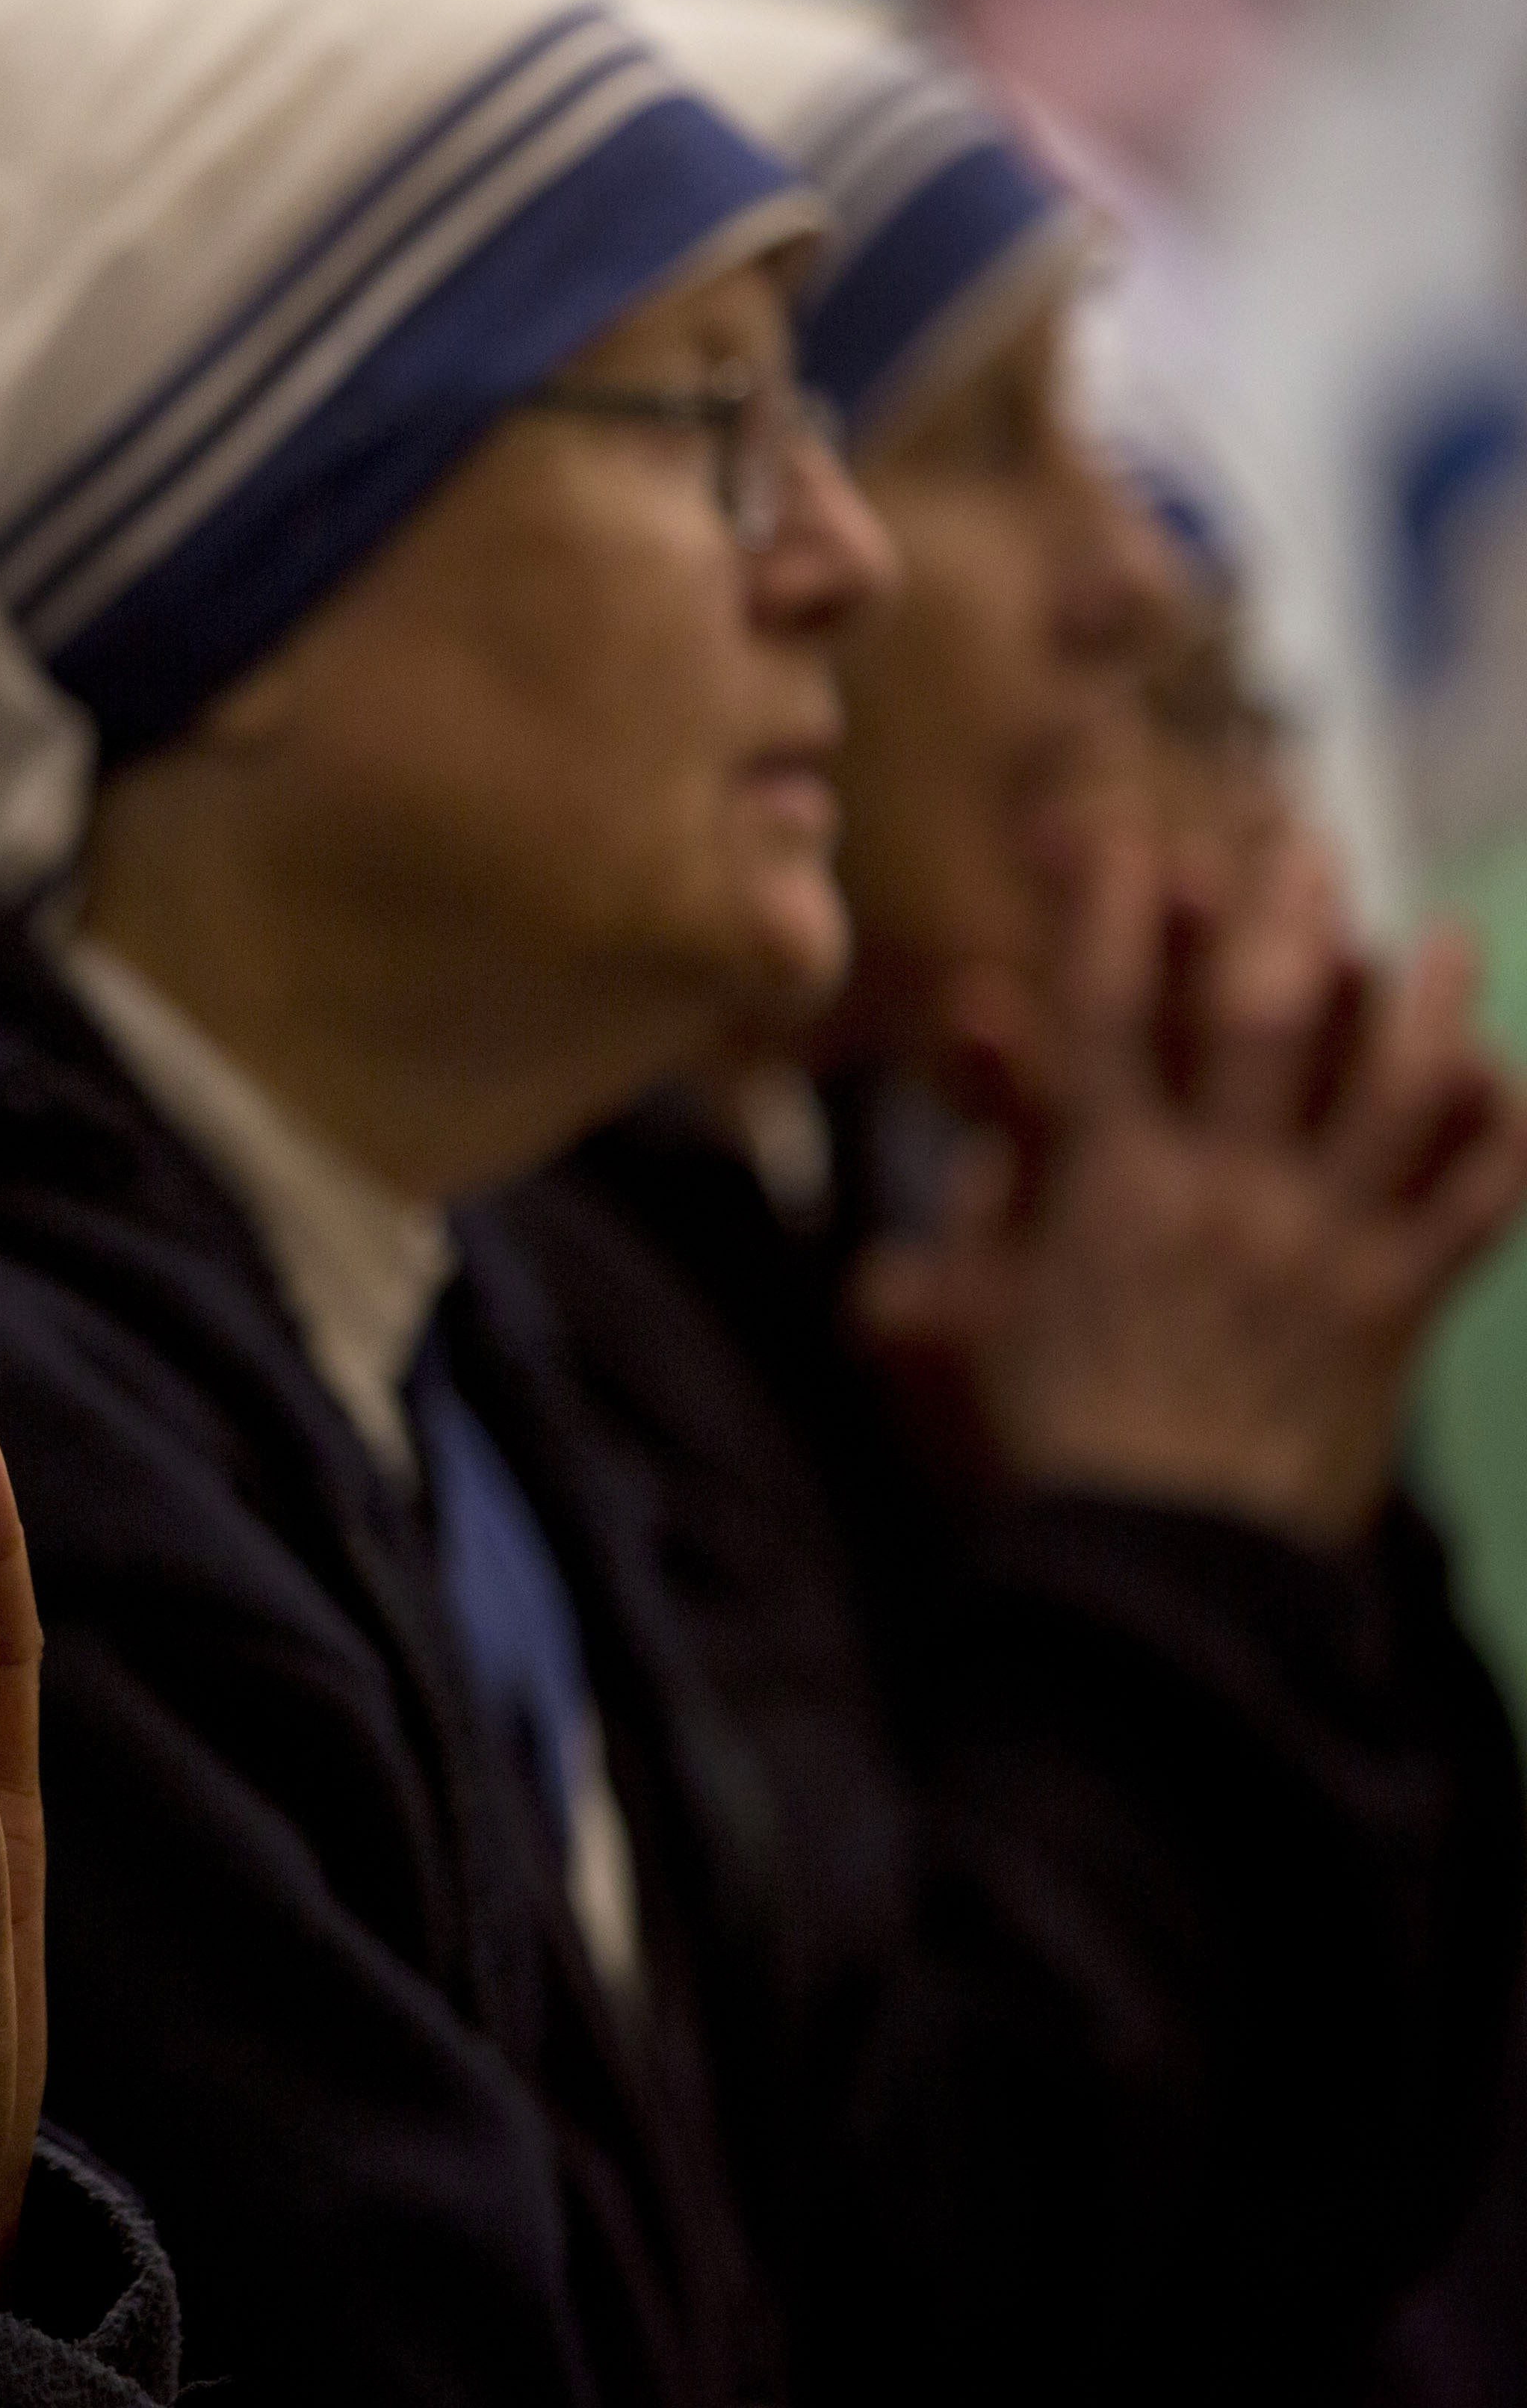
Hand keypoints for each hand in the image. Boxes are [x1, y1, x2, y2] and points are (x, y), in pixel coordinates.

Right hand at [860, 822, 1526, 1548]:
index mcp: (1110, 1183)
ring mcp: (1329, 1243)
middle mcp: (1227, 1190)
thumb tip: (937, 1133)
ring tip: (1441, 938)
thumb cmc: (1057, 1440)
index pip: (1113, 1004)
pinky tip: (1496, 1085)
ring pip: (1403, 1082)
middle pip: (1270, 1009)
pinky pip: (1480, 1195)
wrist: (1169, 1566)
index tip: (1130, 841)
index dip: (1119, 906)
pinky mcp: (1401, 1303)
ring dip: (1430, 996)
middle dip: (1284, 909)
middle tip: (1300, 847)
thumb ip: (960, 1212)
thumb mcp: (971, 1319)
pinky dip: (1498, 1131)